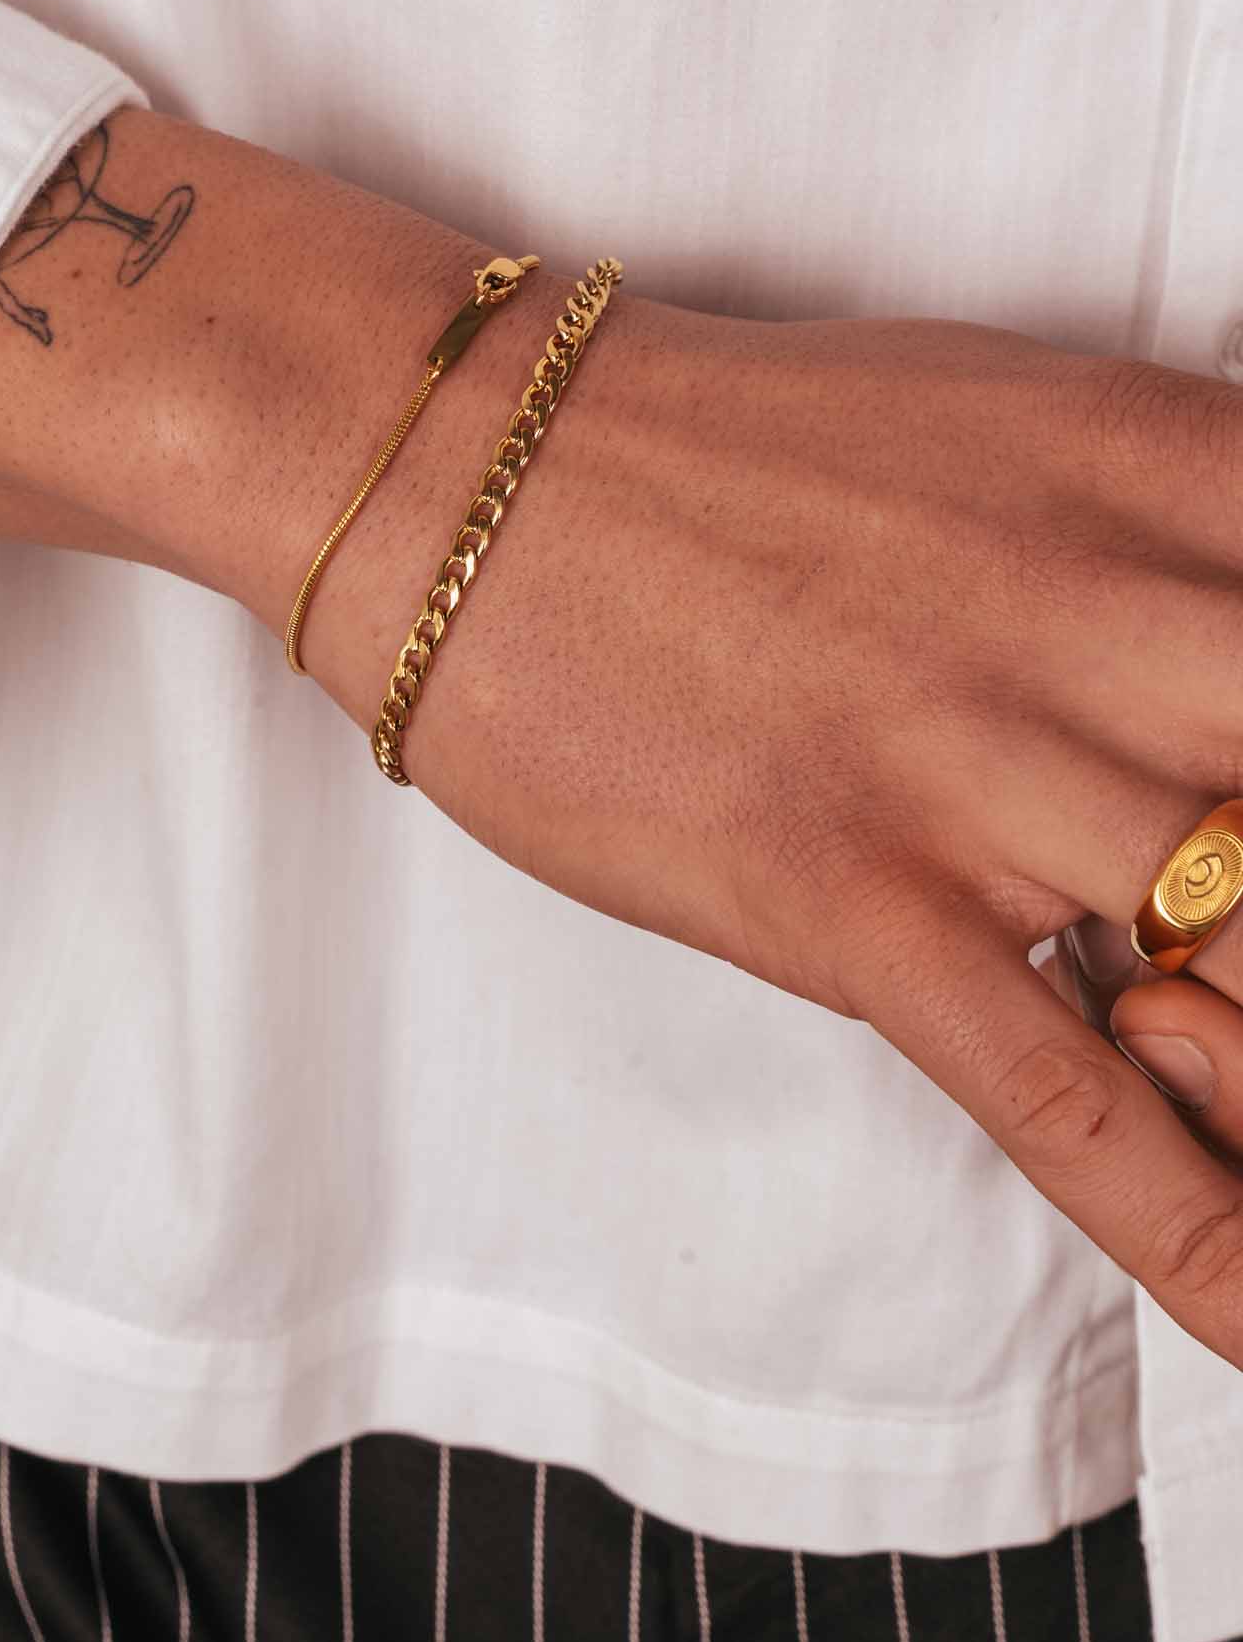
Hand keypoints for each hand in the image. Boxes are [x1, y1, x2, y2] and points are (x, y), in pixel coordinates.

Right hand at [297, 292, 1242, 1371]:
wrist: (475, 473)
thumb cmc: (724, 447)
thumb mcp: (999, 415)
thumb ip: (1175, 519)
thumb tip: (1242, 644)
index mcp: (1157, 468)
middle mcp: (1102, 614)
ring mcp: (974, 763)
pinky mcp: (847, 893)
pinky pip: (1063, 1094)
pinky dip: (1195, 1226)